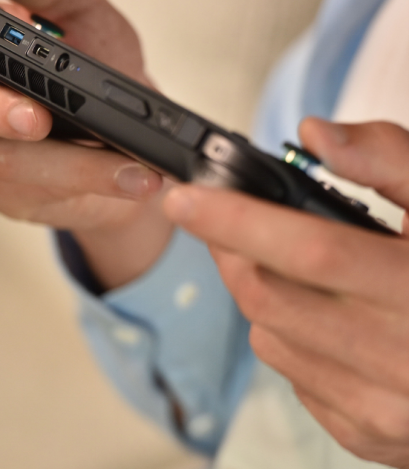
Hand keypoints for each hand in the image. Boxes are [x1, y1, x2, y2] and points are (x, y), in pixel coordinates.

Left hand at [164, 118, 408, 467]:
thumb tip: (314, 135)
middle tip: (221, 219)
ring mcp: (386, 409)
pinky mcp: (370, 435)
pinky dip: (286, 333)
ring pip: (270, 334)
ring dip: (258, 288)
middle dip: (230, 249)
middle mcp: (406, 361)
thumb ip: (390, 160)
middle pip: (269, 295)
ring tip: (281, 260)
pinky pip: (292, 373)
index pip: (309, 249)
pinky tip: (319, 314)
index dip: (237, 218)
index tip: (184, 197)